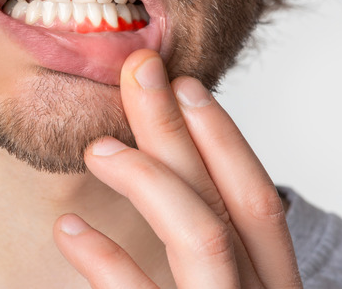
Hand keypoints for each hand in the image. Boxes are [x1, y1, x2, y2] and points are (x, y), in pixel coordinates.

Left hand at [53, 50, 301, 287]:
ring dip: (149, 178)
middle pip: (229, 201)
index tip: (186, 86)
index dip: (225, 138)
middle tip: (139, 73)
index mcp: (273, 285)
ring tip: (97, 149)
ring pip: (203, 234)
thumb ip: (210, 251)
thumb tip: (166, 171)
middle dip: (181, 129)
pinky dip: (103, 257)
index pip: (260, 202)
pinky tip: (68, 228)